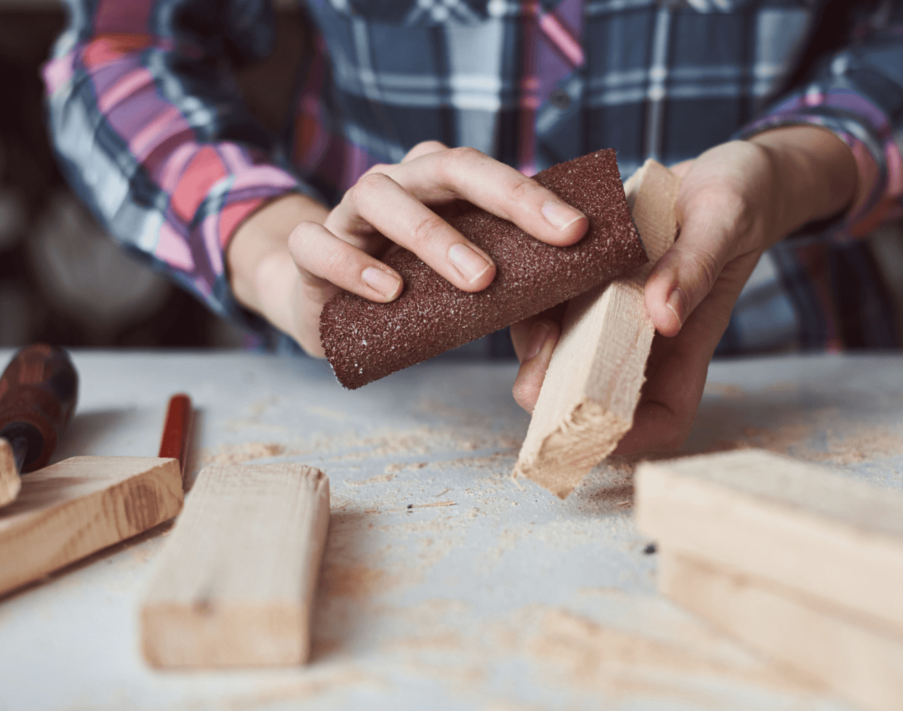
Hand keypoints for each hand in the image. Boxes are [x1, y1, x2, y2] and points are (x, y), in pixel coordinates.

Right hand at [227, 142, 588, 355]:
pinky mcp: (310, 250)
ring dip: (433, 234)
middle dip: (504, 197)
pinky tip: (390, 292)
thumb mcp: (466, 298)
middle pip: (447, 166)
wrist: (328, 310)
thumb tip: (552, 357)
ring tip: (478, 280)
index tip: (578, 230)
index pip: (489, 174)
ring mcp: (349, 212)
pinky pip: (319, 244)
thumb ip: (510, 314)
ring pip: (381, 195)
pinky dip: (353, 263)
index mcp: (441, 186)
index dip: (533, 196)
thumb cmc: (410, 296)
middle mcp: (398, 185)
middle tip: (550, 237)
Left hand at [511, 126, 858, 453]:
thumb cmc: (738, 198)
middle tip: (533, 378)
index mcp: (686, 341)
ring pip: (564, 351)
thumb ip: (695, 266)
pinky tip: (521, 273)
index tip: (591, 425)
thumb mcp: (723, 220)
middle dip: (559, 399)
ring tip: (523, 309)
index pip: (663, 418)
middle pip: (599, 395)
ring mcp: (614, 311)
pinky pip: (552, 304)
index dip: (630, 437)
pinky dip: (532, 299)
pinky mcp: (591, 281)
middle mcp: (644, 336)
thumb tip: (662, 316)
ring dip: (536, 345)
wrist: (722, 168)